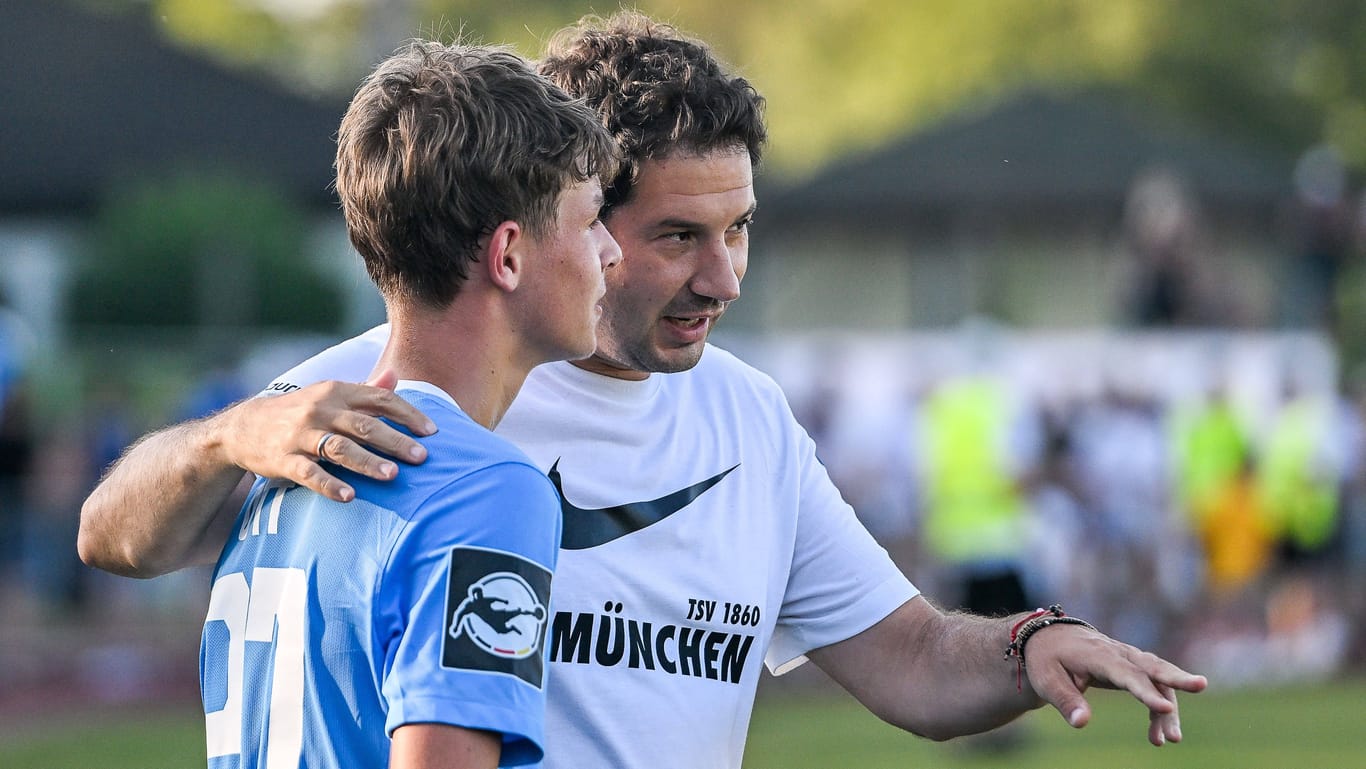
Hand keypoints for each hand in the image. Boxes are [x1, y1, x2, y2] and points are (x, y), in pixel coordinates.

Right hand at [215, 370, 436, 501]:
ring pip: (339, 448)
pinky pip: (309, 473)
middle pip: (365, 425)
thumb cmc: (299, 412)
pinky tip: (350, 496)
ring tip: (392, 476)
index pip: (380, 400)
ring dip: (367, 462)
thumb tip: (397, 376)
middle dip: (395, 441)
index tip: (432, 432)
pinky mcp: (283, 459)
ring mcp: (301, 435)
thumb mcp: (329, 394)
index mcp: (337, 392)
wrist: (243, 427)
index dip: (408, 415)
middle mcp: (321, 410)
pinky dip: (329, 484)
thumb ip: (365, 389)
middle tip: (422, 457)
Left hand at [1023, 623, 1207, 745]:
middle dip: (1177, 676)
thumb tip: (1081, 722)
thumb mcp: (1047, 679)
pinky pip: (1152, 685)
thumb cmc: (1046, 659)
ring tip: (1171, 740)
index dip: (1145, 690)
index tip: (1164, 707)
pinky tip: (1158, 735)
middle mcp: (1117, 653)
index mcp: (1097, 654)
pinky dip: (1159, 708)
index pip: (1126, 672)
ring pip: (1156, 678)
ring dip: (1168, 707)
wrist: (1048, 638)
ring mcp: (1127, 658)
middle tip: (1201, 685)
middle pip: (1151, 664)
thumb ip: (1065, 700)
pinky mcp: (1131, 666)